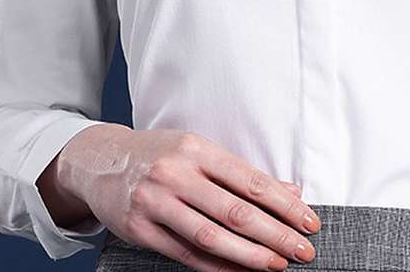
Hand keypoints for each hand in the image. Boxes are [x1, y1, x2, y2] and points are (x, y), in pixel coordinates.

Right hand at [56, 124, 320, 270]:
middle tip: (303, 251)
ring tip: (277, 266)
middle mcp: (177, 173)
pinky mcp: (140, 229)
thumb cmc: (160, 155)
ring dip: (249, 255)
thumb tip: (288, 191)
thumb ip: (240, 173)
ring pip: (211, 236)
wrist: (101, 161)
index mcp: (196, 148)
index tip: (308, 221)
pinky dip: (216, 266)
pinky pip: (185, 254)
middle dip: (275, 234)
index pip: (249, 180)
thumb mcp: (198, 151)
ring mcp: (156, 202)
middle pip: (235, 211)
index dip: (283, 204)